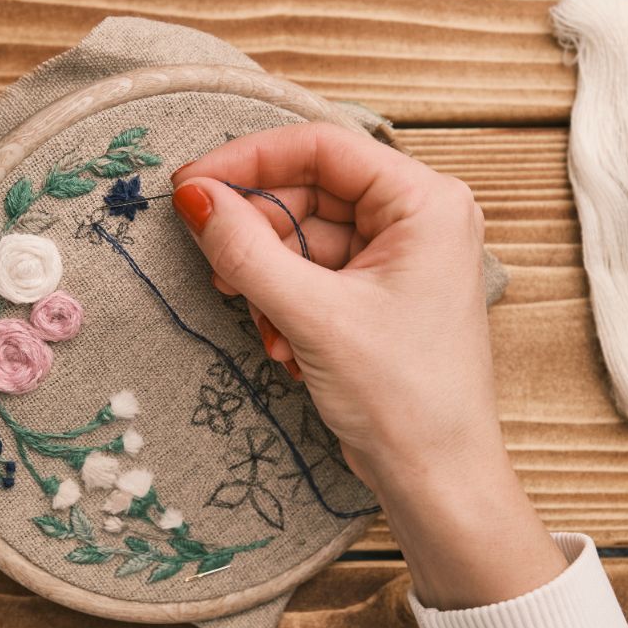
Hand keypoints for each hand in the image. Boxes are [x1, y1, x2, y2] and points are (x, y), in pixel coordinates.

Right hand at [171, 123, 565, 608]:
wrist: (437, 480)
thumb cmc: (403, 398)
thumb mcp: (312, 315)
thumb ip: (246, 249)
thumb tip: (193, 196)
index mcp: (425, 202)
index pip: (321, 147)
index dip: (249, 160)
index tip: (191, 185)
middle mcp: (417, 217)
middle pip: (308, 191)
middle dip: (257, 232)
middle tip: (215, 265)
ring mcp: (397, 256)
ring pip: (303, 235)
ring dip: (267, 276)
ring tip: (263, 323)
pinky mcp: (376, 292)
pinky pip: (312, 271)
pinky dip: (284, 301)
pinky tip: (283, 345)